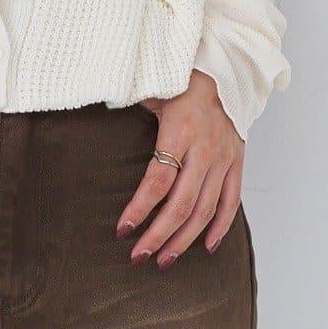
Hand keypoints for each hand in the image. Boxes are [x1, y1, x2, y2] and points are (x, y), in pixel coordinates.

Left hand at [116, 69, 243, 266]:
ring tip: (163, 260)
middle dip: (159, 235)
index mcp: (180, 131)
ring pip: (205, 209)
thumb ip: (126, 103)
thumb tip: (90, 104)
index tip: (122, 229)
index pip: (157, 180)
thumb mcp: (151, 88)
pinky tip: (206, 247)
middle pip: (181, 204)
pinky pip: (231, 201)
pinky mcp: (237, 162)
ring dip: (184, 240)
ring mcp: (224, 158)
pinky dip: (220, 227)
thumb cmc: (179, 79)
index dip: (139, 208)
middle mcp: (205, 149)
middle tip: (139, 257)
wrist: (224, 69)